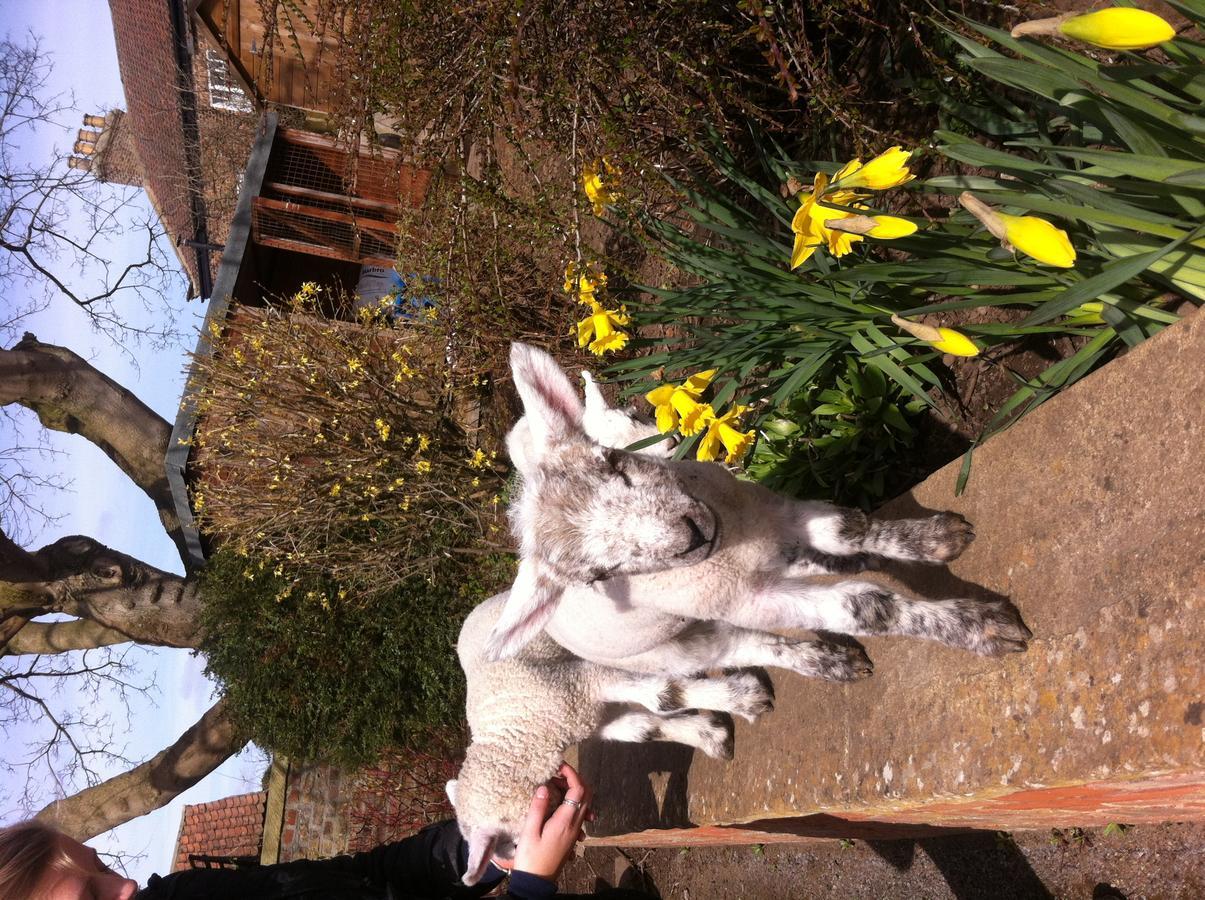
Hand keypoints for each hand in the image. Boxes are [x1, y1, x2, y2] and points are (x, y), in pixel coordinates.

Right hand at [505, 762, 593, 880]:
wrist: (536, 882)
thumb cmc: (530, 857)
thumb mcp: (529, 832)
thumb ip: (538, 808)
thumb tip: (545, 786)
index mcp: (565, 821)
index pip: (578, 790)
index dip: (571, 774)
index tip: (559, 766)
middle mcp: (575, 825)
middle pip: (587, 794)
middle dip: (575, 779)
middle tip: (556, 775)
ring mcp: (576, 831)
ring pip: (585, 804)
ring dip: (575, 790)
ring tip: (555, 787)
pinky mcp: (572, 837)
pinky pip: (581, 813)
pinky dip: (574, 802)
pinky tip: (559, 803)